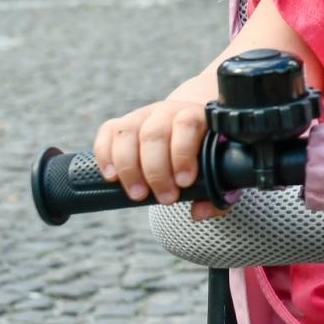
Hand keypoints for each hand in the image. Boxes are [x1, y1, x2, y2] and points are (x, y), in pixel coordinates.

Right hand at [92, 99, 210, 208]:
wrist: (189, 124)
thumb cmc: (204, 153)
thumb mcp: (217, 170)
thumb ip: (214, 194)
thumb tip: (199, 213)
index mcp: (196, 116)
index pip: (187, 125)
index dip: (182, 154)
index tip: (184, 182)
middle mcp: (167, 111)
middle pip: (154, 134)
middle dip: (157, 171)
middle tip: (165, 199)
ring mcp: (142, 115)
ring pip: (127, 133)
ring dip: (129, 167)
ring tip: (138, 194)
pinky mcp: (121, 124)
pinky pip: (107, 133)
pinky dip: (105, 156)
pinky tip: (112, 178)